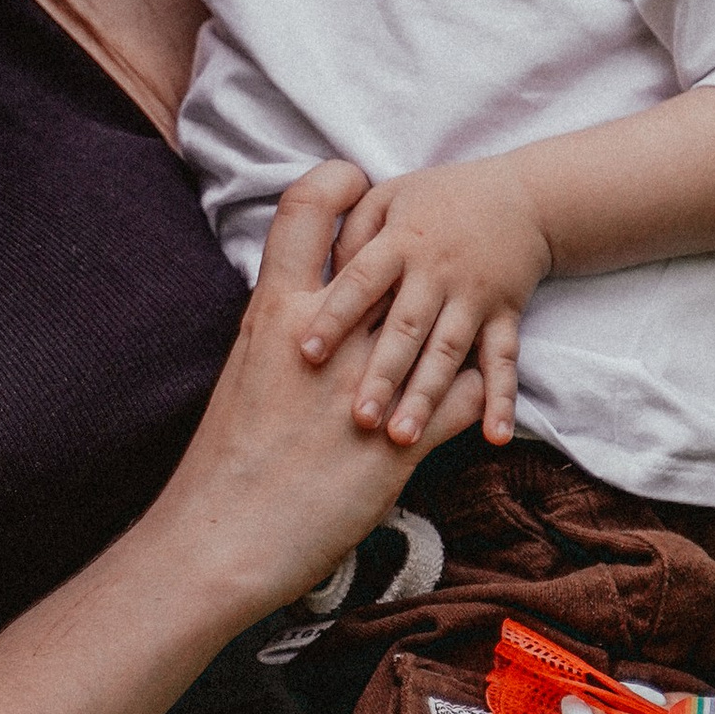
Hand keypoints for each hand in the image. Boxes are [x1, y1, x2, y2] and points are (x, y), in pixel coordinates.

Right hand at [158, 164, 490, 621]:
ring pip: (436, 319)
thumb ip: (275, 338)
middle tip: (437, 222)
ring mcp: (368, 383)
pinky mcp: (402, 440)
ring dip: (460, 310)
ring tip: (483, 292)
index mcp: (274, 313)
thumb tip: (292, 323)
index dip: (334, 184)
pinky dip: (486, 389)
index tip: (353, 179)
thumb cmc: (221, 464)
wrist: (222, 535)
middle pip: (384, 256)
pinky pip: (465, 395)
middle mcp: (326, 336)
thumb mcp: (241, 376)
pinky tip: (493, 390)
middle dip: (415, 234)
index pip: (305, 212)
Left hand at [293, 157, 551, 449]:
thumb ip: (354, 234)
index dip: (334, 316)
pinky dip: (502, 399)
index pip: (361, 283)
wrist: (522, 197)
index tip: (308, 353)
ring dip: (427, 395)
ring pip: (448, 352)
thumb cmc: (438, 200)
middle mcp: (435, 273)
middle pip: (405, 328)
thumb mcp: (389, 199)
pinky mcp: (503, 317)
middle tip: (358, 417)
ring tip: (403, 436)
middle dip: (382, 373)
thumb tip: (324, 272)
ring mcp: (473, 298)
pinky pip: (503, 361)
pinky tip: (495, 435)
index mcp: (400, 243)